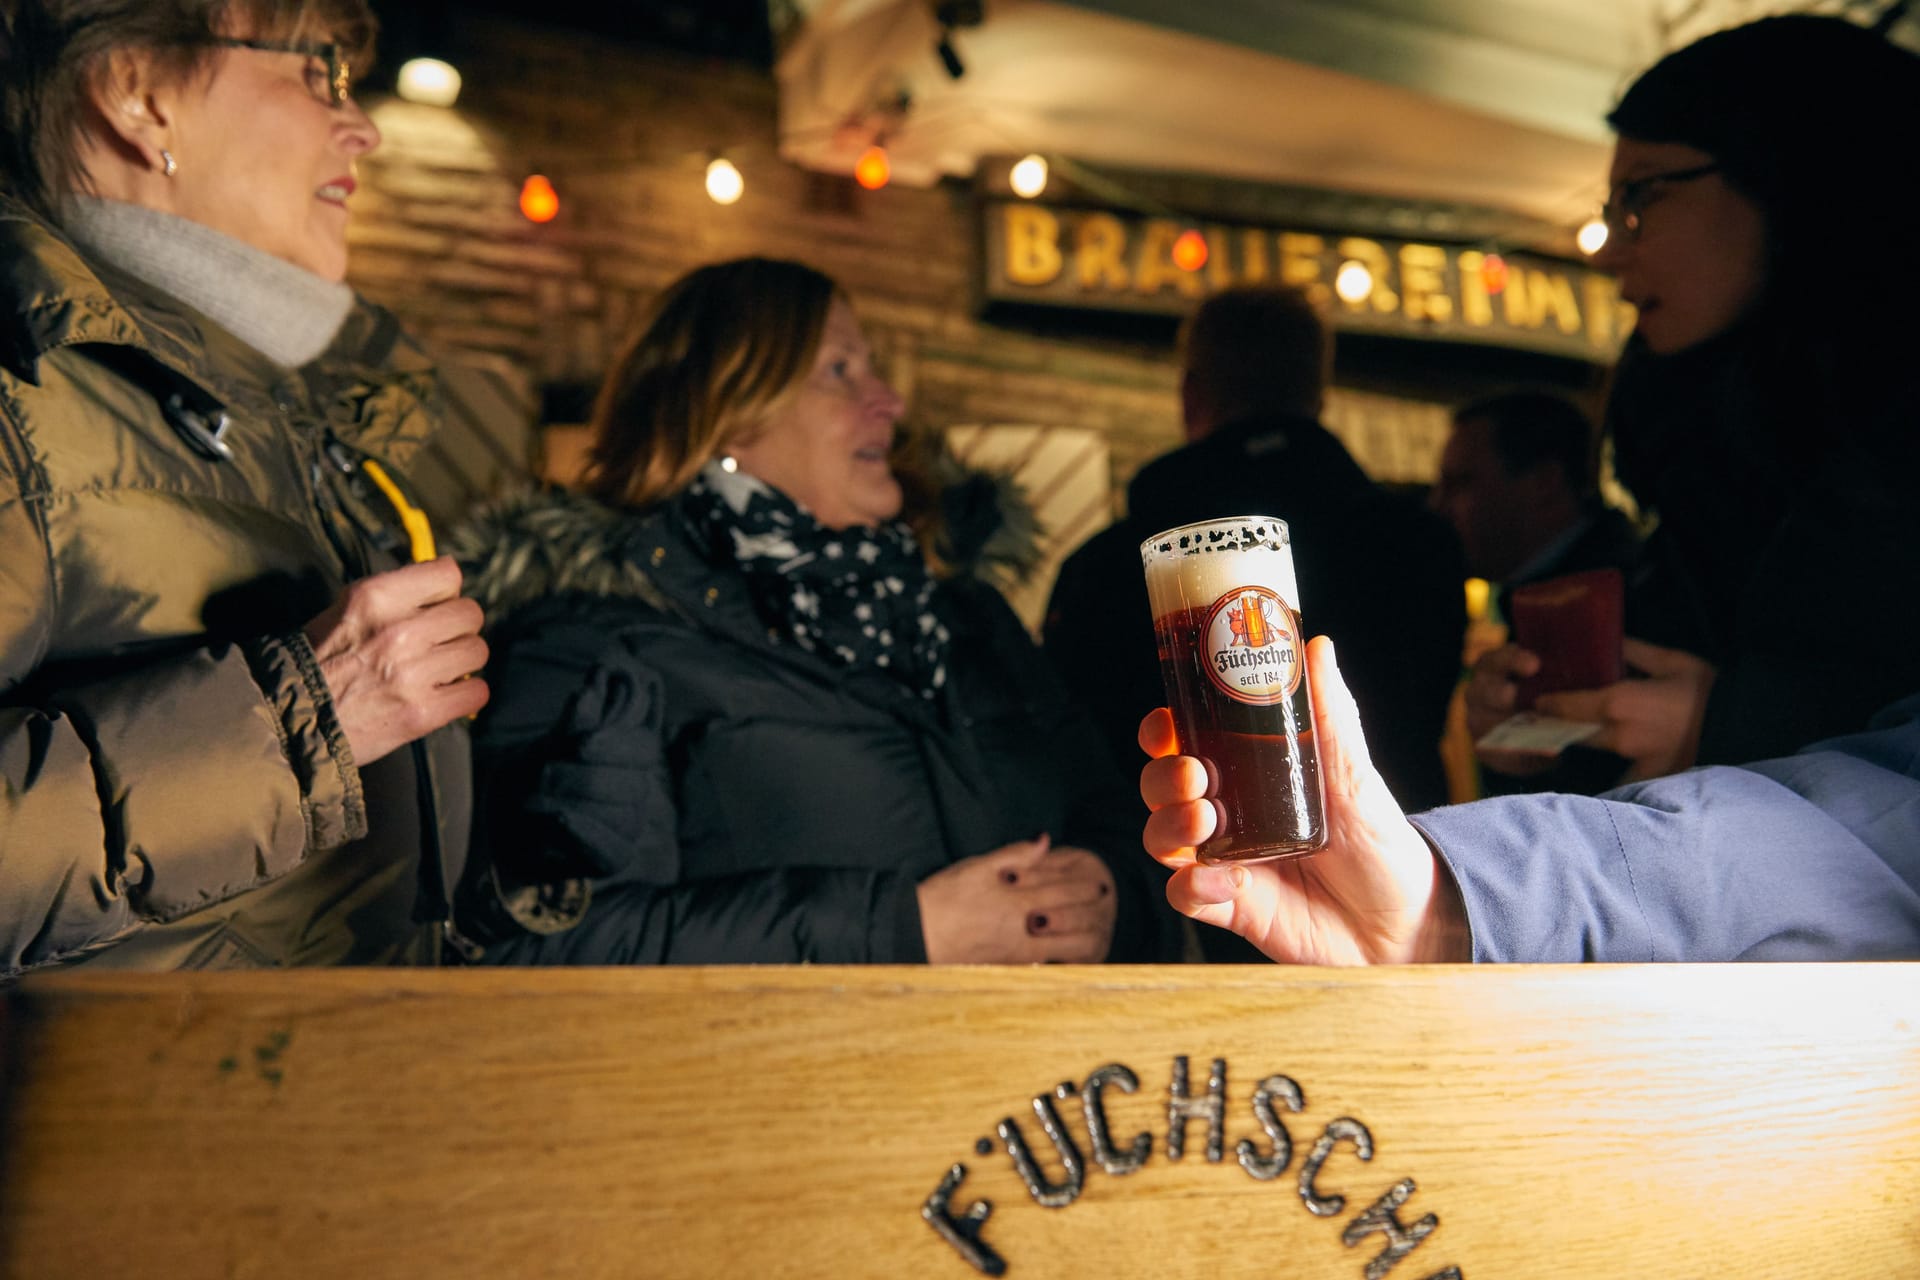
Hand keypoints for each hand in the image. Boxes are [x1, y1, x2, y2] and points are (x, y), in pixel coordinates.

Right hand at [303, 557, 489, 765]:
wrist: (290, 720)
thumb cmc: (316, 663)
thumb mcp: (344, 610)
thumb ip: (393, 596)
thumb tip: (440, 588)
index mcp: (375, 597)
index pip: (448, 575)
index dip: (446, 592)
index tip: (436, 606)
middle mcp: (398, 631)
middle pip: (470, 614)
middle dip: (458, 628)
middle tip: (440, 642)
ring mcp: (412, 673)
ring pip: (477, 651)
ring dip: (463, 662)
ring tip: (440, 669)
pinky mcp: (422, 712)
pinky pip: (476, 692)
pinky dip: (466, 695)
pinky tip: (447, 695)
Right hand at [917, 835, 1116, 963]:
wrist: (917, 934)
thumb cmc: (942, 898)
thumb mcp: (976, 867)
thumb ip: (1014, 854)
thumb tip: (1045, 840)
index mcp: (1015, 899)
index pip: (1060, 888)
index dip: (1083, 885)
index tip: (1100, 881)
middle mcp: (1021, 927)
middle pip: (1069, 916)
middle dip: (1091, 908)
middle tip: (1106, 900)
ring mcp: (1017, 950)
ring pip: (1064, 945)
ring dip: (1085, 935)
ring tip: (1099, 927)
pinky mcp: (1009, 966)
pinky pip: (1046, 964)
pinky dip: (1064, 958)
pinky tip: (1073, 953)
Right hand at [1138, 635, 1468, 964]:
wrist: (1404, 923)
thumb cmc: (1380, 843)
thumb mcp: (1356, 775)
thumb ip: (1331, 715)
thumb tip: (1318, 647)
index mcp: (1250, 772)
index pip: (1187, 741)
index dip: (1163, 730)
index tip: (1166, 722)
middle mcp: (1228, 812)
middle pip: (1163, 785)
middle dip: (1163, 776)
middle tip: (1194, 775)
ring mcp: (1224, 859)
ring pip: (1161, 836)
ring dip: (1168, 824)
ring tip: (1204, 821)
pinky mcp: (1228, 907)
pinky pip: (1185, 895)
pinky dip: (1192, 885)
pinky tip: (1228, 882)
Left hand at [1533, 637, 1715, 781]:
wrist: (1749, 726)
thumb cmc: (1711, 691)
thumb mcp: (1673, 661)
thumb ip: (1633, 652)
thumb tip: (1607, 640)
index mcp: (1620, 702)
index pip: (1567, 707)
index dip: (1548, 705)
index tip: (1537, 703)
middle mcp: (1620, 735)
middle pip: (1575, 734)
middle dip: (1559, 727)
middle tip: (1547, 720)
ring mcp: (1635, 761)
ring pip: (1597, 755)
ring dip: (1586, 746)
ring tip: (1576, 738)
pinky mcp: (1653, 779)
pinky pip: (1623, 779)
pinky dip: (1614, 775)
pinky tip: (1612, 765)